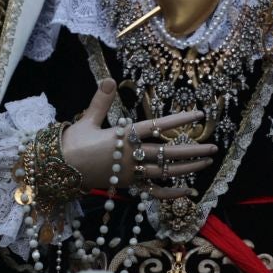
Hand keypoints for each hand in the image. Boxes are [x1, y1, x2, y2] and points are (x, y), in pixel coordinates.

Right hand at [59, 79, 216, 198]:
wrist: (59, 171)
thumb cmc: (73, 143)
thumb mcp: (87, 119)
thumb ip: (101, 100)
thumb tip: (109, 79)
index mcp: (124, 136)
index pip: (157, 126)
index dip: (179, 120)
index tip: (198, 115)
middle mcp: (131, 156)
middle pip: (168, 153)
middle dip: (193, 150)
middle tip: (213, 147)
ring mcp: (132, 174)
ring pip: (165, 172)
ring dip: (188, 168)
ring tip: (206, 163)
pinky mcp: (129, 186)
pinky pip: (154, 192)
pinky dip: (171, 193)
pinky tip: (187, 193)